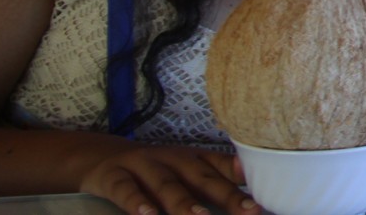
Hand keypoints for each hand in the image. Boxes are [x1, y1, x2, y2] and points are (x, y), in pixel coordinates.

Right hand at [80, 144, 259, 214]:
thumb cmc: (155, 172)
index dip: (243, 181)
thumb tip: (253, 199)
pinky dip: (137, 202)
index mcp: (192, 159)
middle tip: (249, 211)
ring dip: (184, 202)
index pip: (222, 167)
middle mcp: (172, 159)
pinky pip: (126, 189)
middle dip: (227, 195)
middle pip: (202, 177)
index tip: (263, 199)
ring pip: (167, 185)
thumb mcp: (184, 173)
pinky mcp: (116, 176)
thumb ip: (214, 181)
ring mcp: (144, 166)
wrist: (102, 157)